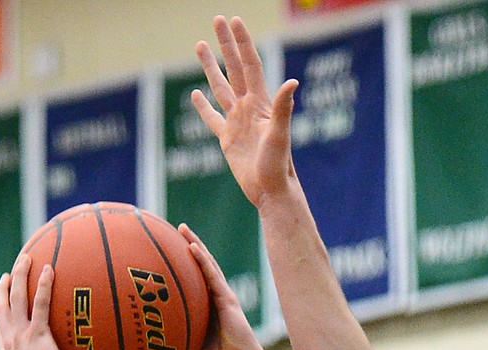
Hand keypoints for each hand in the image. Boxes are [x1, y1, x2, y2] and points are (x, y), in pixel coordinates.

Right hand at [0, 253, 65, 349]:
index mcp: (6, 349)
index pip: (0, 324)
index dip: (1, 306)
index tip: (4, 293)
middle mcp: (9, 337)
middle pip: (2, 302)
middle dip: (6, 283)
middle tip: (13, 269)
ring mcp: (21, 334)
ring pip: (16, 296)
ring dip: (20, 274)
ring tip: (27, 257)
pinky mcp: (37, 333)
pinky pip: (39, 303)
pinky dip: (43, 285)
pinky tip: (49, 270)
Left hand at [180, 224, 263, 349]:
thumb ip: (171, 346)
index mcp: (206, 306)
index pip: (192, 279)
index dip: (180, 263)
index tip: (164, 249)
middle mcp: (214, 297)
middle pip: (199, 265)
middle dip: (187, 245)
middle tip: (171, 229)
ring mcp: (222, 295)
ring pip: (206, 264)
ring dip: (194, 244)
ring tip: (181, 228)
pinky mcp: (228, 299)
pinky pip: (212, 275)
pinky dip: (202, 260)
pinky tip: (191, 246)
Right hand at [192, 17, 298, 208]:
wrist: (271, 191)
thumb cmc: (279, 165)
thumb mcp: (280, 134)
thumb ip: (283, 107)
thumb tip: (292, 83)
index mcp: (260, 103)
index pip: (250, 64)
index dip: (243, 42)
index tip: (235, 20)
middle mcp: (248, 108)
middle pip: (234, 68)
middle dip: (226, 44)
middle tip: (217, 19)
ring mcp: (237, 122)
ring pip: (220, 87)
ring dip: (210, 67)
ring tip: (200, 45)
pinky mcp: (227, 139)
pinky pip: (212, 118)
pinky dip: (203, 106)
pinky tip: (195, 94)